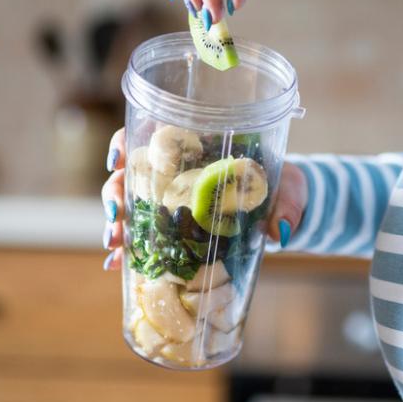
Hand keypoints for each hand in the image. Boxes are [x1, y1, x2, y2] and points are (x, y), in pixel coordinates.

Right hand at [101, 128, 308, 270]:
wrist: (286, 209)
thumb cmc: (284, 186)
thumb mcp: (289, 189)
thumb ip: (287, 205)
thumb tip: (280, 232)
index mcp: (199, 148)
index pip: (149, 136)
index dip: (125, 143)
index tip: (119, 160)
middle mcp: (177, 172)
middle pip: (131, 173)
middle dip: (114, 191)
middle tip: (115, 213)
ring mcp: (172, 202)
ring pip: (131, 206)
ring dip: (117, 224)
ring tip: (113, 243)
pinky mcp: (175, 231)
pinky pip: (145, 238)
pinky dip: (129, 252)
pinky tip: (116, 265)